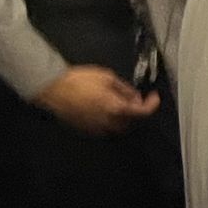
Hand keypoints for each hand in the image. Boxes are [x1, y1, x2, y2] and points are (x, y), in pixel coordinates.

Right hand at [33, 65, 159, 134]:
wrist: (53, 88)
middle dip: (137, 111)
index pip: (142, 113)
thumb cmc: (80, 80)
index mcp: (115, 108)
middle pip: (131, 123)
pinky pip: (104, 129)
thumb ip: (125, 89)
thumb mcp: (108, 77)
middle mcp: (108, 122)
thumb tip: (135, 97)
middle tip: (135, 98)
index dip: (152, 105)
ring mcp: (96, 128)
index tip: (154, 97)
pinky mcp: (85, 130)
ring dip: (124, 117)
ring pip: (118, 128)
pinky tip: (105, 109)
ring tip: (120, 103)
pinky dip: (110, 120)